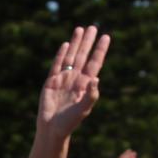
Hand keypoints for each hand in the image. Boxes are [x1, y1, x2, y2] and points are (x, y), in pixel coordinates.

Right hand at [36, 26, 110, 141]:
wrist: (51, 129)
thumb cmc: (69, 123)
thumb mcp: (83, 110)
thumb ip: (91, 95)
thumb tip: (96, 78)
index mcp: (85, 85)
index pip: (95, 63)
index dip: (100, 50)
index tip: (106, 37)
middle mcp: (75, 79)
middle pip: (83, 56)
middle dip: (88, 42)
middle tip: (93, 27)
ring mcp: (63, 79)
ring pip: (71, 57)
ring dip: (75, 43)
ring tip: (80, 29)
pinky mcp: (51, 82)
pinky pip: (57, 65)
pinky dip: (61, 54)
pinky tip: (66, 45)